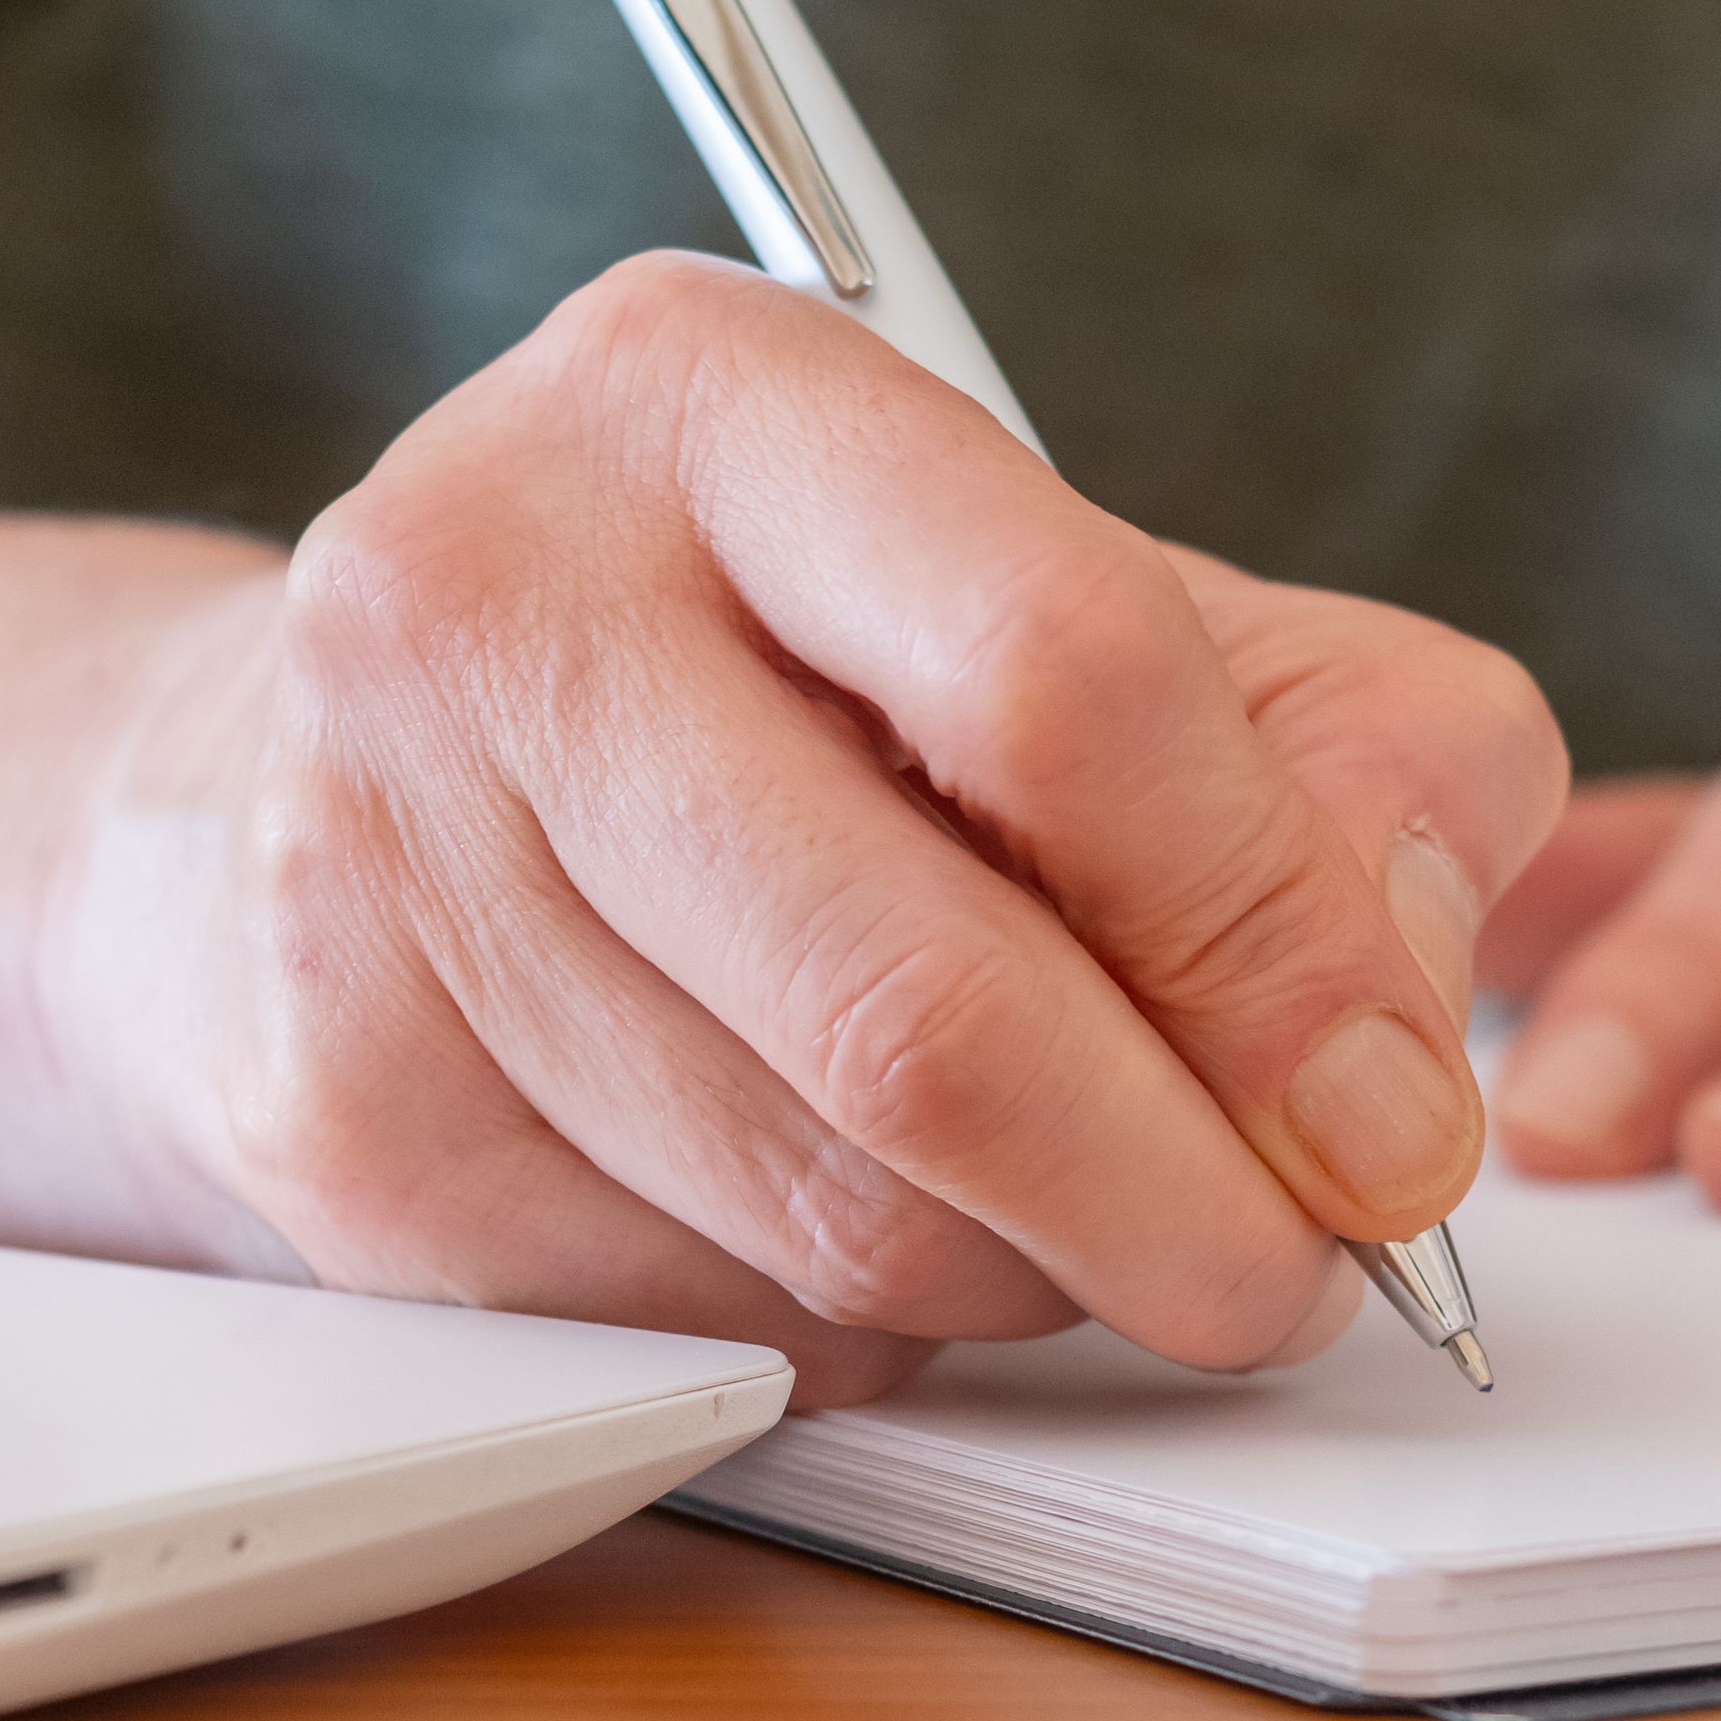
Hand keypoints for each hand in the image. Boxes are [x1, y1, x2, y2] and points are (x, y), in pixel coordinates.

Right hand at [61, 256, 1565, 1400]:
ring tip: (1064, 1192)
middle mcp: (487, 602)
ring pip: (834, 1216)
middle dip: (1183, 1200)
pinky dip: (862, 1324)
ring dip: (1030, 1271)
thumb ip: (1348, 750)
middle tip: (1300, 1267)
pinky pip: (713, 1322)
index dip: (1276, 939)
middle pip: (925, 1012)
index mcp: (702, 396)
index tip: (1392, 1102)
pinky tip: (851, 1199)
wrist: (326, 778)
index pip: (1059, 677)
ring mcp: (379, 875)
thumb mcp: (1096, 592)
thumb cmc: (771, 679)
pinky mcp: (345, 1127)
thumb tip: (1394, 1028)